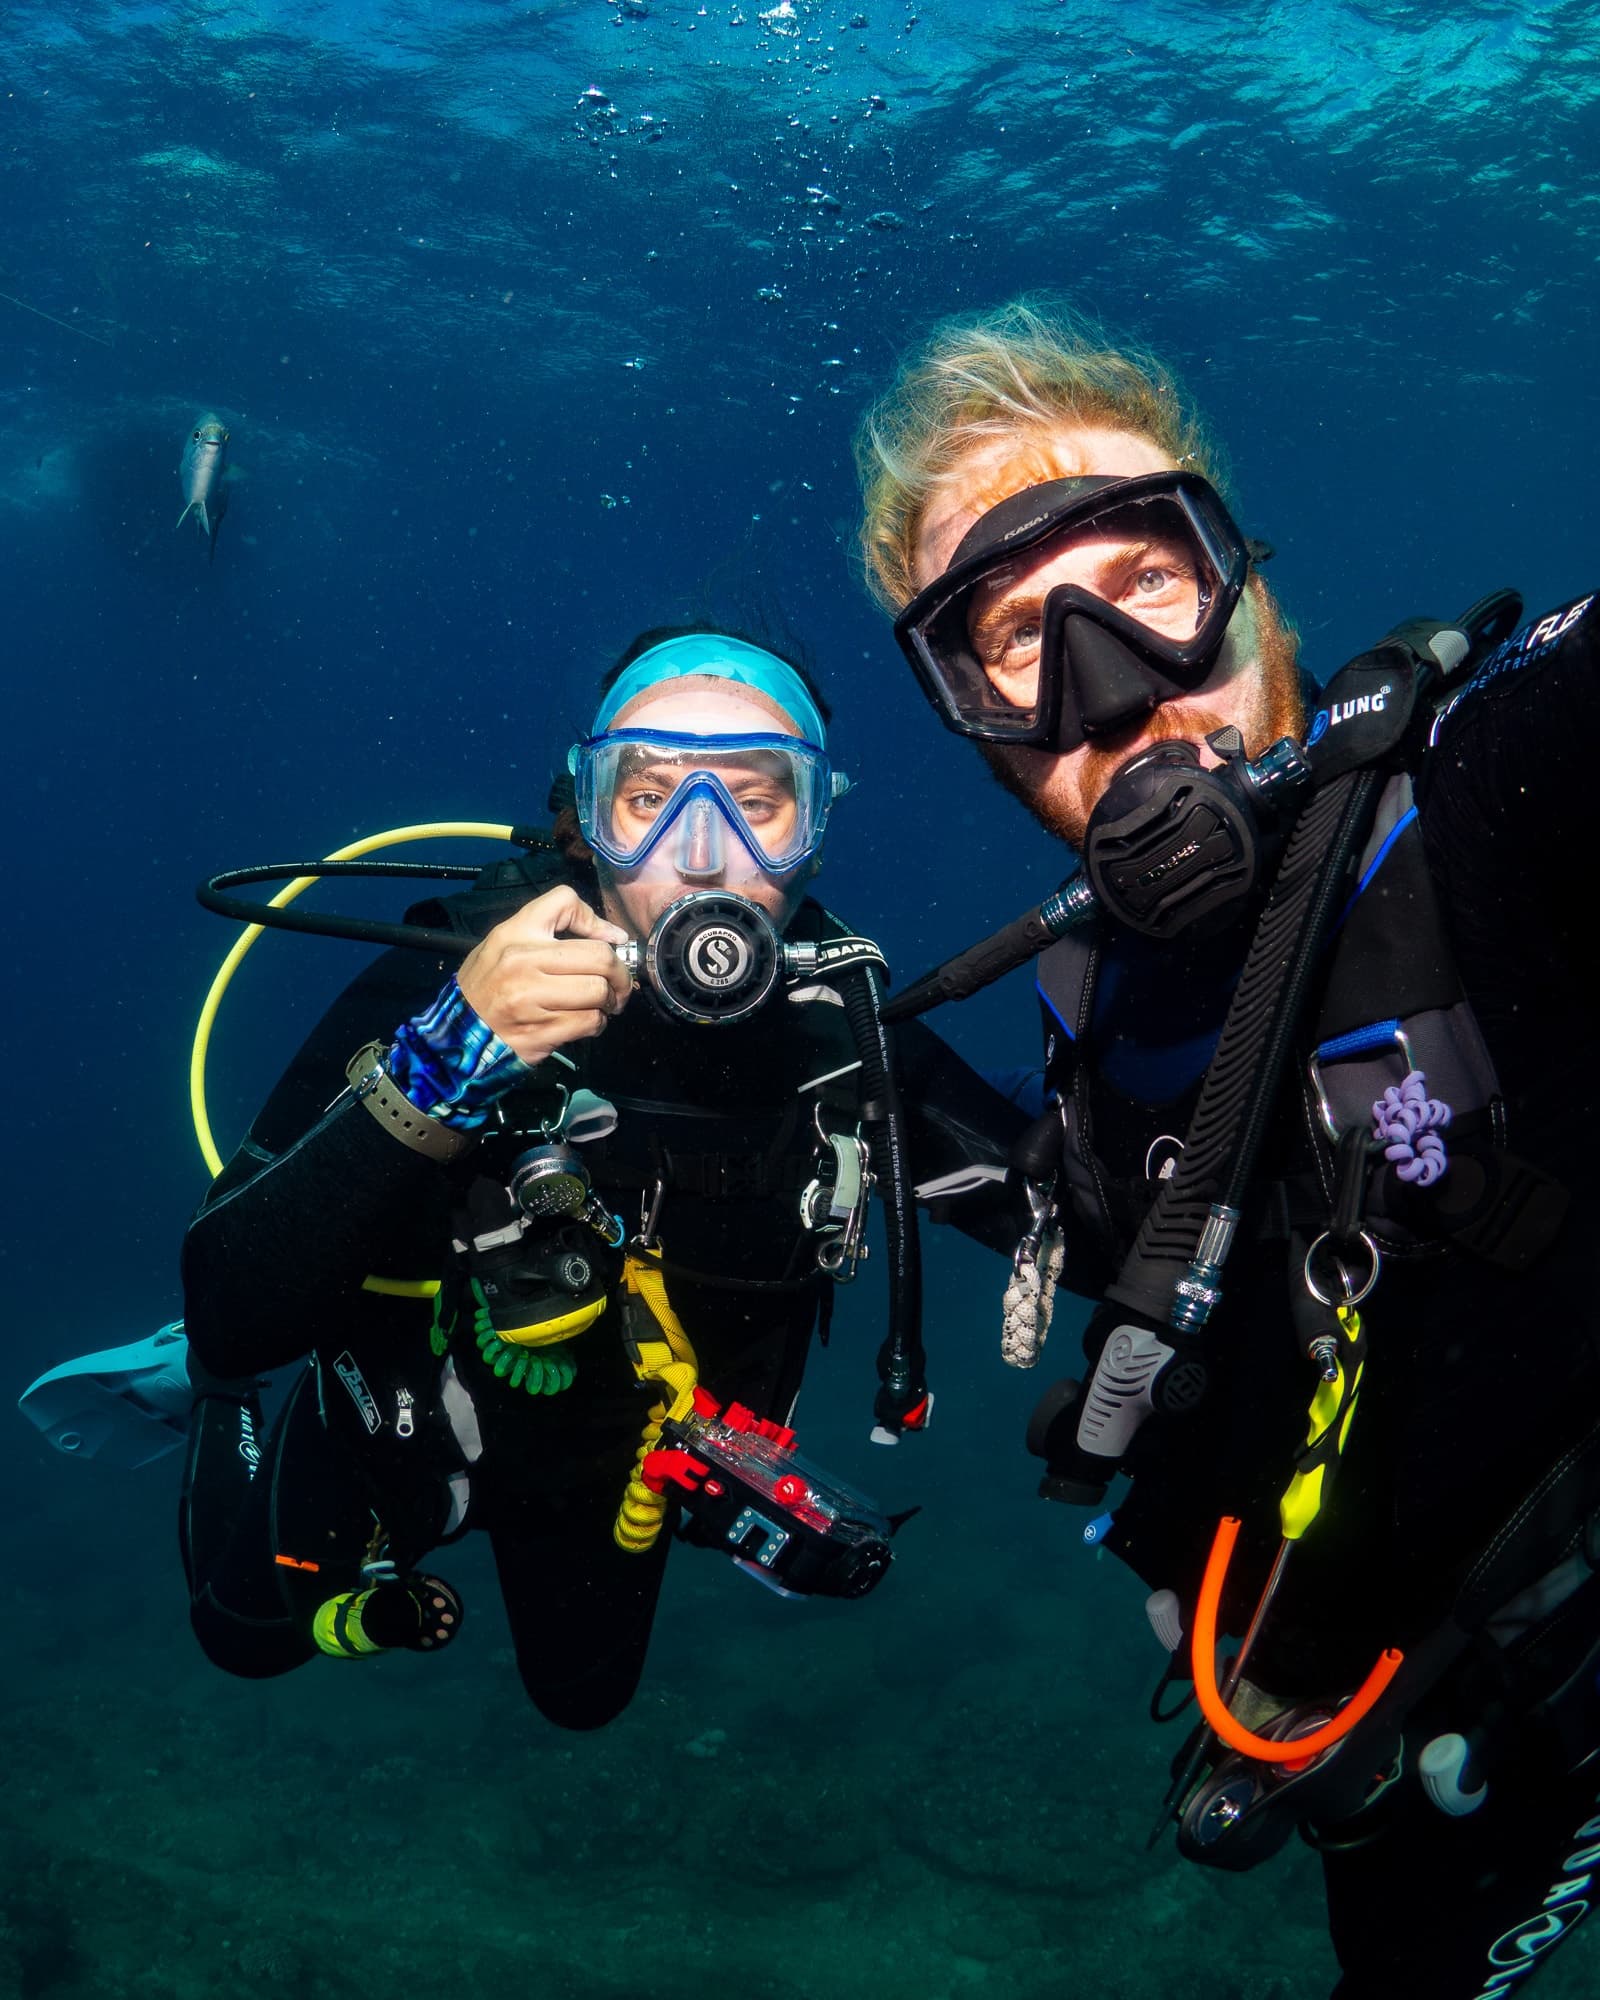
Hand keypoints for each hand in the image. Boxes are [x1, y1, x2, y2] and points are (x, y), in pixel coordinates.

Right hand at [457, 885, 632, 1064]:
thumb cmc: (489, 982)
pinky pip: (589, 1022)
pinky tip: (587, 1021)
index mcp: (516, 933)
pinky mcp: (541, 1032)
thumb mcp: (507, 940)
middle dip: (620, 973)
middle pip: (599, 957)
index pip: (565, 902)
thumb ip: (554, 928)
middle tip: (618, 983)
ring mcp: (531, 999)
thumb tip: (614, 936)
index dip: (599, 922)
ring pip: (599, 993)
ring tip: (600, 1004)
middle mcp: (523, 962)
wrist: (460, 1030)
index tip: (612, 942)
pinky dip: (597, 1023)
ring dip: (609, 1001)